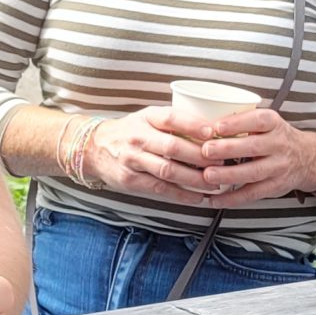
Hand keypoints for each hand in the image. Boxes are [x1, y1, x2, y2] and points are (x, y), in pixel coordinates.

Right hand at [84, 107, 216, 202]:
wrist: (93, 148)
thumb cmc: (130, 132)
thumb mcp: (147, 118)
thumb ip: (174, 122)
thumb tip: (214, 132)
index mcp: (146, 117)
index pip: (171, 118)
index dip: (193, 125)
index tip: (213, 132)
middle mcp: (138, 137)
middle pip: (173, 147)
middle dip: (201, 157)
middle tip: (222, 163)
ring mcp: (132, 160)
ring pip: (168, 170)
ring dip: (195, 179)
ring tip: (215, 182)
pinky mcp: (130, 180)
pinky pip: (160, 188)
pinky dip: (182, 195)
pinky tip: (198, 197)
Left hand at [182, 108, 315, 205]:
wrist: (309, 157)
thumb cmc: (275, 137)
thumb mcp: (266, 122)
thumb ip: (242, 121)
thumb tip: (202, 122)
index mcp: (273, 123)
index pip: (257, 120)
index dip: (237, 123)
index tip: (216, 127)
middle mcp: (279, 144)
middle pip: (253, 147)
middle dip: (228, 149)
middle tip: (205, 151)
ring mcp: (279, 167)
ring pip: (253, 173)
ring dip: (228, 175)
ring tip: (207, 176)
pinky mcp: (275, 187)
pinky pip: (252, 194)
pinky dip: (232, 198)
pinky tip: (214, 199)